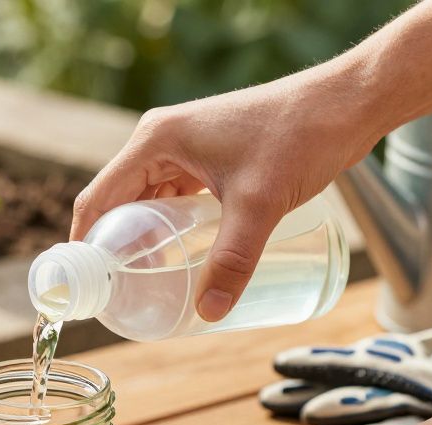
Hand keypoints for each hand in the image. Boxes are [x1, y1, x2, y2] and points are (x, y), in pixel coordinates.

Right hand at [70, 60, 384, 321]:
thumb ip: (234, 259)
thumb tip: (211, 313)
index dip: (85, 245)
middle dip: (117, 249)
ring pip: (150, 204)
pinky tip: (183, 260)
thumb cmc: (299, 136)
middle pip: (120, 204)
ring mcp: (187, 149)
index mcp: (155, 141)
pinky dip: (173, 229)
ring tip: (150, 286)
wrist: (345, 104)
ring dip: (146, 241)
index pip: (99, 199)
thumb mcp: (260, 204)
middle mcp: (163, 142)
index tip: (87, 287)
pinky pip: (177, 199)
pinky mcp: (212, 158)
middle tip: (123, 296)